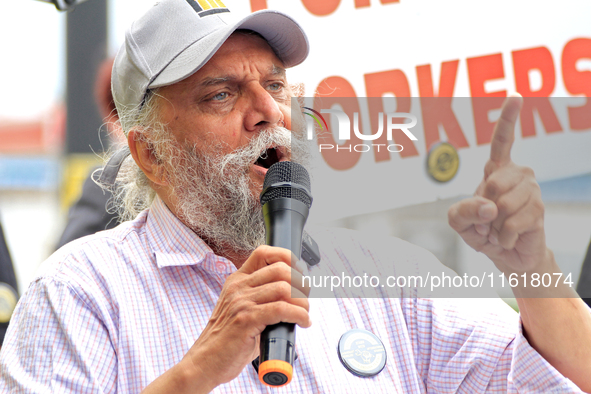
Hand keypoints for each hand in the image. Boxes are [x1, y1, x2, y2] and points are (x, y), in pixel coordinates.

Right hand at [180, 245, 310, 390]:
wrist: (205, 362)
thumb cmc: (228, 340)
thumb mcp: (242, 310)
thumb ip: (263, 299)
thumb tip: (296, 297)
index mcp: (237, 281)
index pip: (264, 253)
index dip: (288, 258)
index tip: (301, 273)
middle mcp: (238, 287)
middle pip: (280, 269)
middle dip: (301, 284)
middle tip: (306, 299)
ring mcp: (241, 302)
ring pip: (284, 289)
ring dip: (302, 303)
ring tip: (305, 314)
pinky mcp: (246, 319)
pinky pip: (281, 309)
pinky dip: (299, 315)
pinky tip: (303, 322)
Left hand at [448, 95, 548, 273]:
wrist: (504, 255)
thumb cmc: (481, 231)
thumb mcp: (458, 221)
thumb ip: (461, 211)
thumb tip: (489, 205)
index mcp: (497, 170)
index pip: (502, 141)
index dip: (508, 119)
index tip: (516, 97)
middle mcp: (518, 175)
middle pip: (492, 184)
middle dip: (482, 209)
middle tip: (487, 220)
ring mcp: (531, 191)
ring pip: (502, 206)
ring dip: (492, 225)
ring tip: (497, 228)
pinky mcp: (538, 212)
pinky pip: (510, 224)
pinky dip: (501, 237)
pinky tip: (506, 238)